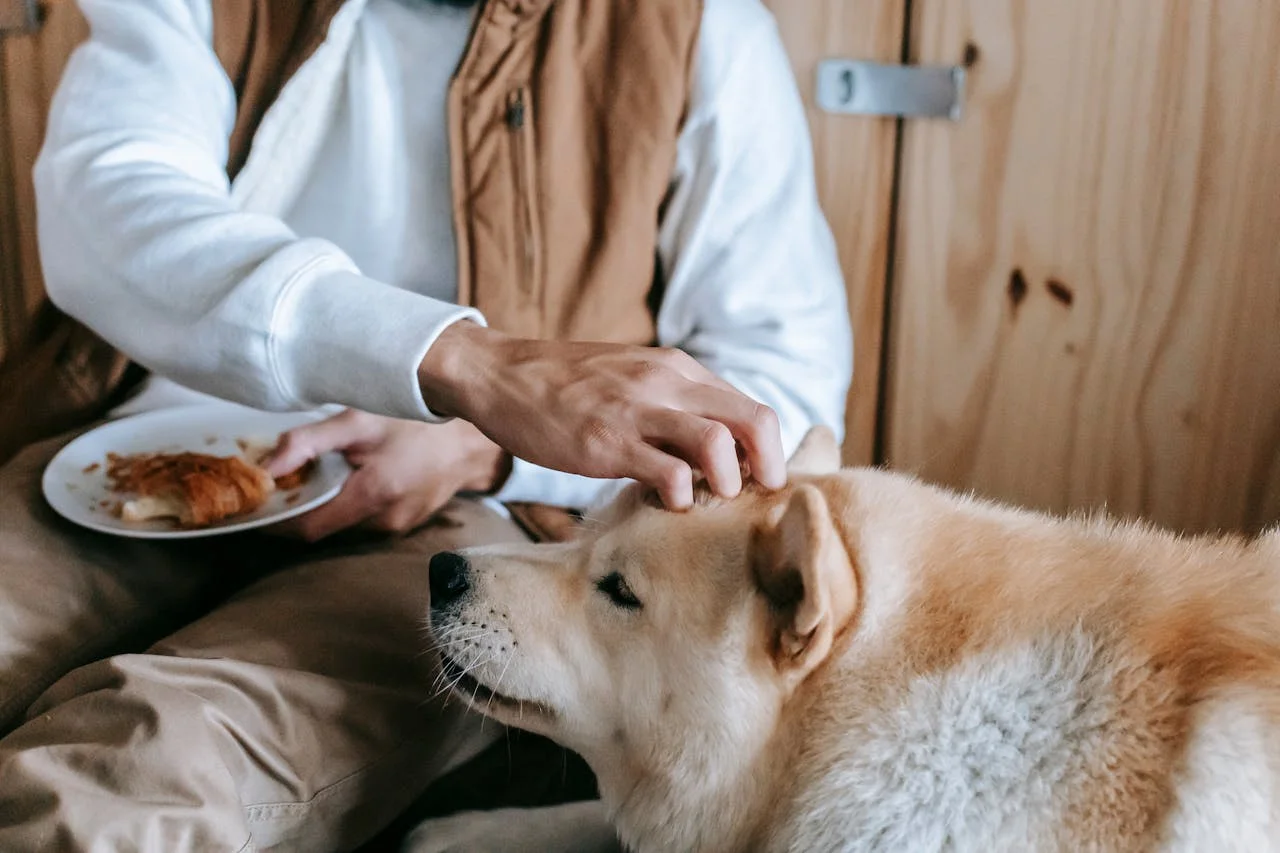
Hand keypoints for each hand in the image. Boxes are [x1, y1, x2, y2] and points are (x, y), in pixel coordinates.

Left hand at [262, 409, 506, 541]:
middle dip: (303, 508)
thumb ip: (308, 443)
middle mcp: (385, 521)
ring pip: (346, 523)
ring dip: (330, 503)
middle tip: (288, 480)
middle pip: (326, 527)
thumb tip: (266, 469)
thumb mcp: (358, 421)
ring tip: (327, 472)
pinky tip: (360, 476)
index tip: (260, 504)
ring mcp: (399, 526)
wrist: (470, 438)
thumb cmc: (415, 422)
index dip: (279, 522)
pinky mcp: (407, 523)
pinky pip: (366, 519)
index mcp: (372, 495)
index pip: (308, 529)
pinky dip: (353, 502)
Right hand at [417, 322, 784, 509]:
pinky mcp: (606, 443)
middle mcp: (668, 383)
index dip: (765, 452)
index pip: (752, 408)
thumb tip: (715, 444)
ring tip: (704, 501)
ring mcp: (638, 412)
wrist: (499, 374)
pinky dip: (678, 499)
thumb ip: (674, 402)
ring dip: (726, 486)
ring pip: (720, 447)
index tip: (752, 480)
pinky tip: (660, 504)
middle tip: (751, 499)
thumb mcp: (632, 378)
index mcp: (678, 370)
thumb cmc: (566, 386)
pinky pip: (670, 475)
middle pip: (756, 422)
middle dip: (768, 469)